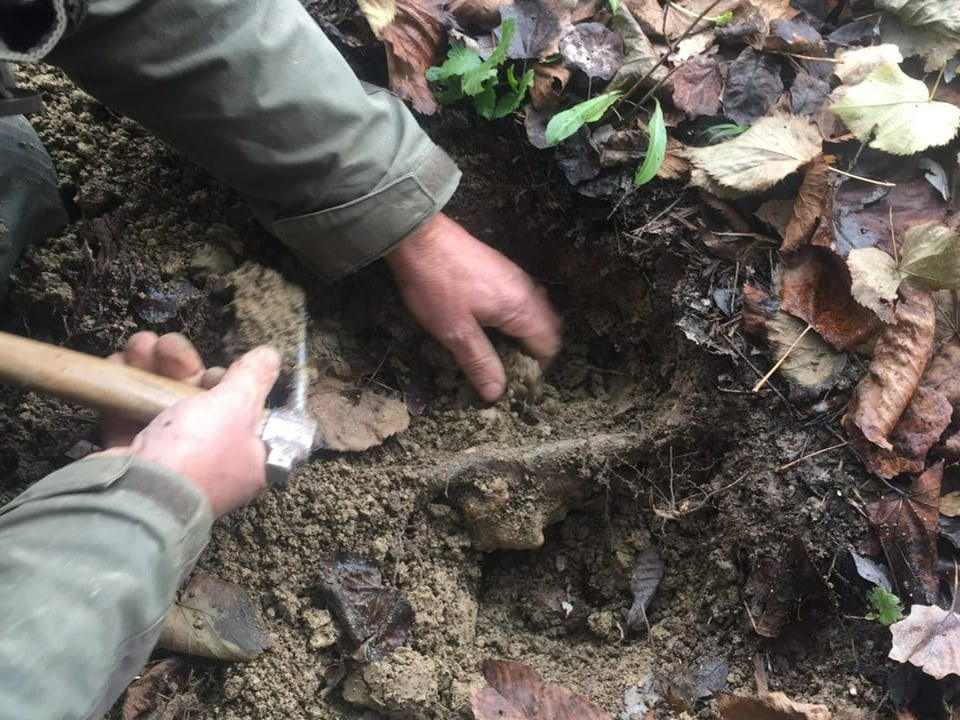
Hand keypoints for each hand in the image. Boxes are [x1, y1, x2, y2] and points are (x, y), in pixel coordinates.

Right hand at [98, 333, 279, 517]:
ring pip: (163, 402)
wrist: (135, 494)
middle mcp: (214, 460)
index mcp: (250, 456)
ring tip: (139, 345)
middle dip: (181, 365)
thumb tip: (271, 356)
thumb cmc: (198, 453)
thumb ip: (252, 379)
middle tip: (167, 347)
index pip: (250, 414)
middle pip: (201, 400)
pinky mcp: (135, 458)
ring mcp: (172, 460)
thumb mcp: (237, 407)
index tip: (220, 373)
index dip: (235, 386)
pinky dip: (124, 389)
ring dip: (150, 366)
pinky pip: (130, 416)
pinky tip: (118, 362)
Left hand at [386, 213, 561, 401]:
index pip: (549, 345)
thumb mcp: (455, 332)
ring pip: (536, 312)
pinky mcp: (501, 269)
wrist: (418, 237)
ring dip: (526, 333)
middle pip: (549, 328)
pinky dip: (516, 317)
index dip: (536, 368)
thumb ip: (479, 362)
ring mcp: (515, 276)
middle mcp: (526, 290)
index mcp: (521, 308)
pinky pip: (522, 299)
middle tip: (509, 368)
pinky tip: (492, 325)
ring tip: (500, 350)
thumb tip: (497, 392)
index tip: (516, 381)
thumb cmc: (435, 284)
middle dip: (535, 351)